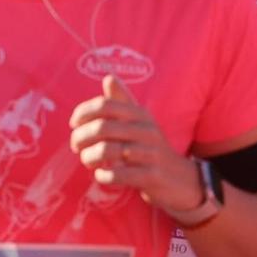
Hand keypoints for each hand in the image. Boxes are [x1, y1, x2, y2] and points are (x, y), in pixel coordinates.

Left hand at [70, 75, 202, 213]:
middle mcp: (146, 130)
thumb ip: (122, 102)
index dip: (83, 113)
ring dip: (89, 157)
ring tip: (88, 162)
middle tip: (76, 147)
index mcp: (140, 114)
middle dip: (81, 137)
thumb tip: (108, 77)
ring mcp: (151, 153)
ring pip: (107, 150)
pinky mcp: (152, 176)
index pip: (105, 105)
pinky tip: (102, 175)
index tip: (74, 124)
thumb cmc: (150, 148)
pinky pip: (119, 174)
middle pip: (102, 127)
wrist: (182, 179)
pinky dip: (104, 176)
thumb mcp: (140, 122)